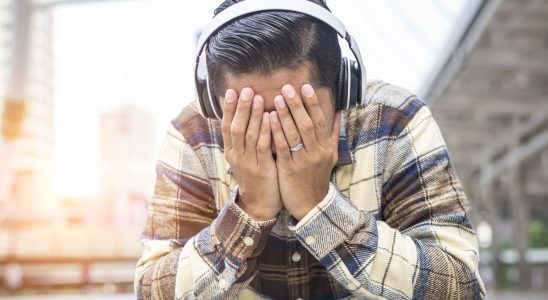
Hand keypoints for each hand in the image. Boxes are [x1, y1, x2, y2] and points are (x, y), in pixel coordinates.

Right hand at [222, 87, 281, 220]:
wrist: (259, 205)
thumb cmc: (256, 177)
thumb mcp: (246, 157)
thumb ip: (246, 139)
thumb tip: (247, 116)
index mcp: (231, 151)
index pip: (226, 126)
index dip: (229, 108)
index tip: (232, 91)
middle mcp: (236, 156)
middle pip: (236, 127)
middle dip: (241, 107)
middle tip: (247, 90)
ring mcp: (248, 163)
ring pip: (249, 135)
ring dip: (254, 116)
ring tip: (259, 98)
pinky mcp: (261, 169)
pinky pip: (263, 147)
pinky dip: (266, 131)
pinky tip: (271, 118)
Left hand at [270, 84, 340, 219]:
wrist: (311, 204)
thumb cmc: (317, 176)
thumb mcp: (330, 156)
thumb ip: (333, 133)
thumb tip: (340, 111)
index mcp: (326, 147)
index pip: (320, 120)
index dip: (312, 103)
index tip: (305, 87)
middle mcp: (317, 153)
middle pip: (307, 124)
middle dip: (297, 105)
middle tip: (287, 87)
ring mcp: (303, 161)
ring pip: (294, 135)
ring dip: (285, 115)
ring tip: (276, 98)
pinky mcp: (289, 169)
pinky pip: (282, 147)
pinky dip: (276, 132)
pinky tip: (268, 119)